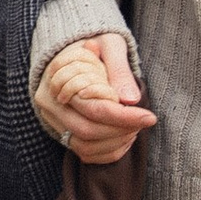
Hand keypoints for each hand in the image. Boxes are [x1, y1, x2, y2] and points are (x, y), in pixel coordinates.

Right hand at [34, 34, 155, 165]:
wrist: (77, 52)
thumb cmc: (97, 45)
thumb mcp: (109, 45)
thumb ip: (118, 69)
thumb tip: (131, 99)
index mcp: (58, 80)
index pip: (93, 108)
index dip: (124, 116)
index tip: (150, 117)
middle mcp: (50, 105)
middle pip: (87, 132)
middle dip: (122, 130)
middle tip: (144, 121)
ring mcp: (53, 122)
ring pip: (84, 147)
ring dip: (116, 143)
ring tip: (136, 127)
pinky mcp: (61, 133)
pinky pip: (84, 154)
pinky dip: (109, 152)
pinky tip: (125, 138)